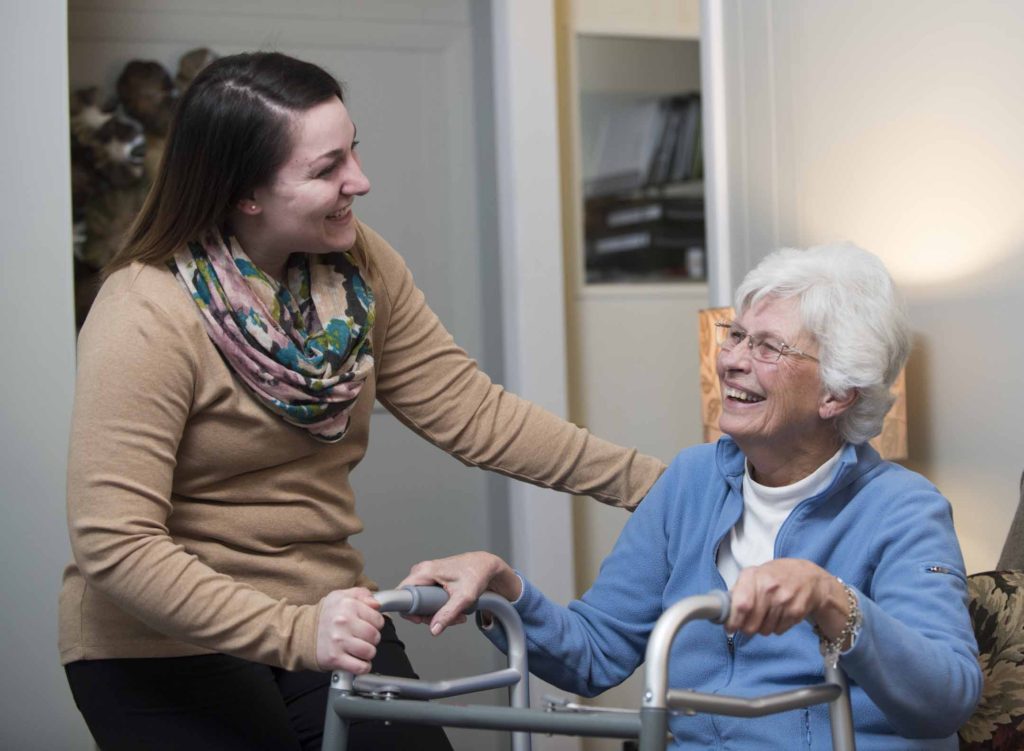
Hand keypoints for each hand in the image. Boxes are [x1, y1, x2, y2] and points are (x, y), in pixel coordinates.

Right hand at [315, 587, 383, 672]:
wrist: (302, 632)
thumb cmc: (326, 615)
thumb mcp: (342, 596)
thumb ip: (362, 594)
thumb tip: (376, 604)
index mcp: (348, 605)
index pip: (378, 619)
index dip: (376, 624)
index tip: (369, 625)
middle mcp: (343, 622)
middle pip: (375, 636)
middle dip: (372, 639)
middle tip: (363, 637)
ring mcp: (339, 641)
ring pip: (369, 652)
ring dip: (367, 653)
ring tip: (359, 648)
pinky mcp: (335, 658)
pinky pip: (360, 667)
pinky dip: (362, 666)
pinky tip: (357, 660)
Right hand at [398, 552, 521, 635]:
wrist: (486, 566)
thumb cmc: (476, 574)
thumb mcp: (464, 597)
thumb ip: (448, 614)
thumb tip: (434, 629)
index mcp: (425, 571)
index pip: (402, 593)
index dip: (408, 610)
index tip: (420, 619)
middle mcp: (422, 571)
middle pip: (412, 601)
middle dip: (429, 615)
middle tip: (448, 619)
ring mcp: (426, 575)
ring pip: (421, 602)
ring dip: (437, 613)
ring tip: (457, 614)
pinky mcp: (432, 580)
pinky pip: (427, 598)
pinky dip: (439, 607)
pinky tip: (454, 609)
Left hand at [726, 559, 848, 637]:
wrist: (810, 577)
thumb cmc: (777, 575)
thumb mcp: (756, 573)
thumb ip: (739, 588)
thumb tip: (724, 608)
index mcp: (755, 577)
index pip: (741, 605)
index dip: (733, 621)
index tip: (729, 627)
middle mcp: (769, 588)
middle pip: (751, 624)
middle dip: (746, 628)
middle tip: (747, 624)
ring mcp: (784, 601)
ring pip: (764, 631)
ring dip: (762, 627)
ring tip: (766, 615)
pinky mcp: (796, 612)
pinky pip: (778, 631)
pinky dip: (775, 627)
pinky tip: (779, 614)